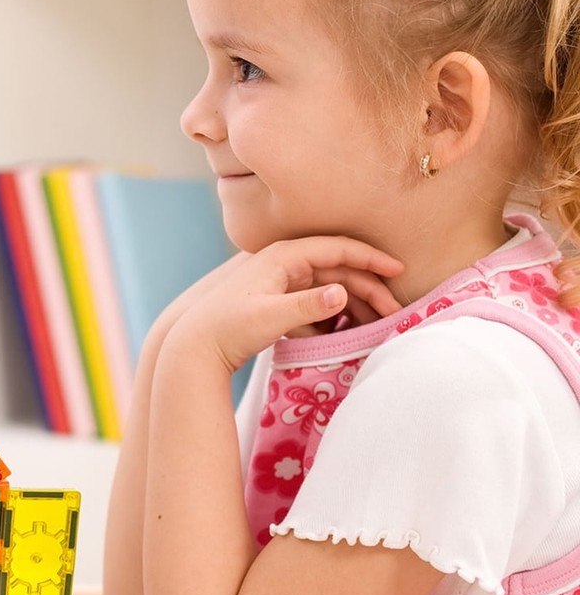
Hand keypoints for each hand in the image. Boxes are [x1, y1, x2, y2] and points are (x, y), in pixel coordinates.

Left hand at [162, 235, 405, 373]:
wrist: (195, 346)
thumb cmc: (229, 328)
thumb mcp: (269, 317)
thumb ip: (307, 306)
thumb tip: (343, 294)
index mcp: (283, 257)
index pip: (337, 248)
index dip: (370, 258)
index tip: (398, 271)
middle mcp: (284, 263)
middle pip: (338, 269)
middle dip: (368, 288)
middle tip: (394, 312)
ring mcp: (281, 282)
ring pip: (329, 287)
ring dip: (354, 304)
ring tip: (377, 325)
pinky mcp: (278, 301)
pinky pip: (315, 303)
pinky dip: (334, 315)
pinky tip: (347, 332)